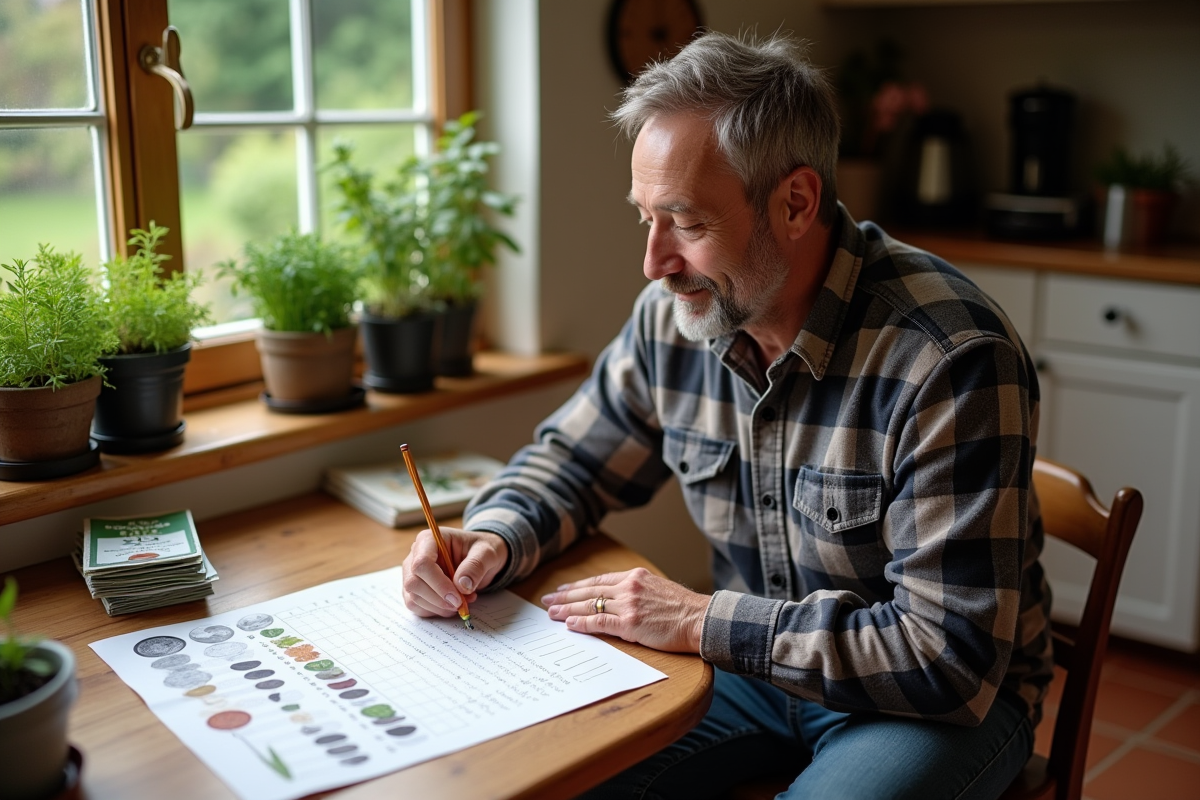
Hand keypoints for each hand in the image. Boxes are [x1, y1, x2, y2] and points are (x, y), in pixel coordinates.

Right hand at [402, 527, 507, 618]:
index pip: (422, 563)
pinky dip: (435, 611)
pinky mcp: (415, 589)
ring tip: (462, 601)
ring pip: (413, 597)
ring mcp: (412, 573)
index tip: (457, 598)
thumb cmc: (481, 550)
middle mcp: (415, 555)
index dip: (438, 584)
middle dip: (438, 599)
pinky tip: (451, 605)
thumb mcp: (486, 553)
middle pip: (413, 583)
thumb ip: (475, 566)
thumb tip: (462, 586)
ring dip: (439, 607)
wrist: (481, 558)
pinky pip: (416, 606)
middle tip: (461, 604)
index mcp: (429, 539)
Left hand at [541, 568, 708, 652]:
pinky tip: (570, 624)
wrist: (701, 619)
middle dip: (566, 596)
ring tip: (552, 613)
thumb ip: (638, 591)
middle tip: (547, 600)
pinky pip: (599, 622)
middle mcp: (629, 587)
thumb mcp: (659, 590)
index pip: (599, 580)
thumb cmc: (684, 609)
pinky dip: (582, 623)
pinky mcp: (630, 624)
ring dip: (568, 610)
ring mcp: (628, 605)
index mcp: (635, 576)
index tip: (563, 590)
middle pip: (589, 591)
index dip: (578, 586)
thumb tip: (620, 600)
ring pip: (590, 605)